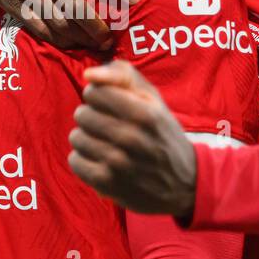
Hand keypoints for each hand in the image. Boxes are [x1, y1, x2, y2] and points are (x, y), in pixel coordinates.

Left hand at [68, 60, 197, 216]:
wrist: (184, 184)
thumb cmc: (162, 133)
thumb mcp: (154, 99)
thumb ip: (123, 75)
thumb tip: (88, 74)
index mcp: (143, 113)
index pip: (94, 92)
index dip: (99, 97)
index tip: (110, 106)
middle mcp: (130, 137)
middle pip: (82, 114)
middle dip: (93, 117)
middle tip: (109, 126)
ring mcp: (117, 162)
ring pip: (76, 137)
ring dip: (87, 139)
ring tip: (105, 144)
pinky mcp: (106, 183)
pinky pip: (75, 161)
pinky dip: (84, 160)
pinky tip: (100, 161)